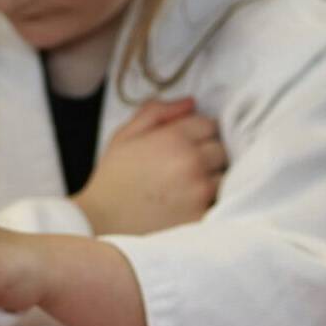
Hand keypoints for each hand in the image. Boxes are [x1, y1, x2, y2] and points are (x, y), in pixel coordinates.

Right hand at [75, 98, 226, 236]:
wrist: (100, 223)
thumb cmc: (113, 179)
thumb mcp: (126, 135)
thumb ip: (158, 112)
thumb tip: (192, 103)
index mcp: (175, 138)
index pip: (211, 125)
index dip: (199, 134)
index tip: (187, 145)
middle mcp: (192, 162)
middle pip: (223, 150)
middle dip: (209, 156)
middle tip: (187, 168)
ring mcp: (200, 192)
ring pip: (225, 177)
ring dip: (212, 180)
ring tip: (188, 188)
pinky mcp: (202, 218)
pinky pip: (219, 204)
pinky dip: (208, 204)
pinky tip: (188, 206)